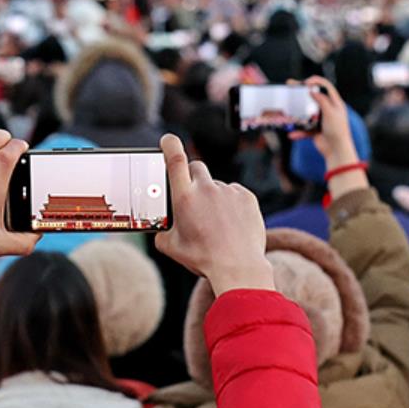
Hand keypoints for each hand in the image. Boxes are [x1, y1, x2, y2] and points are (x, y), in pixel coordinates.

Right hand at [155, 134, 275, 293]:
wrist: (239, 268)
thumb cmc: (203, 259)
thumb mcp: (171, 248)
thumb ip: (162, 231)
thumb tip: (161, 227)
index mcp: (184, 197)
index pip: (175, 159)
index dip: (169, 144)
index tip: (167, 139)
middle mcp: (206, 189)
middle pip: (196, 167)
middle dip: (192, 177)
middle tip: (194, 197)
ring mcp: (228, 191)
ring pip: (216, 185)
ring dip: (214, 196)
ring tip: (217, 223)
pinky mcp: (247, 197)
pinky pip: (234, 193)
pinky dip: (231, 204)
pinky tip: (232, 223)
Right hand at [294, 77, 356, 167]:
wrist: (337, 151)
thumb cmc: (338, 130)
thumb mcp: (331, 112)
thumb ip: (322, 100)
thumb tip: (312, 90)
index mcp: (335, 103)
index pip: (326, 87)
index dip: (316, 81)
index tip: (305, 82)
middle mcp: (328, 110)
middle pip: (313, 97)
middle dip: (301, 92)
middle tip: (290, 86)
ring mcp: (321, 120)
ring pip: (306, 112)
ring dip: (296, 112)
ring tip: (286, 108)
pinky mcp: (315, 130)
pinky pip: (304, 128)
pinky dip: (298, 132)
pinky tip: (292, 134)